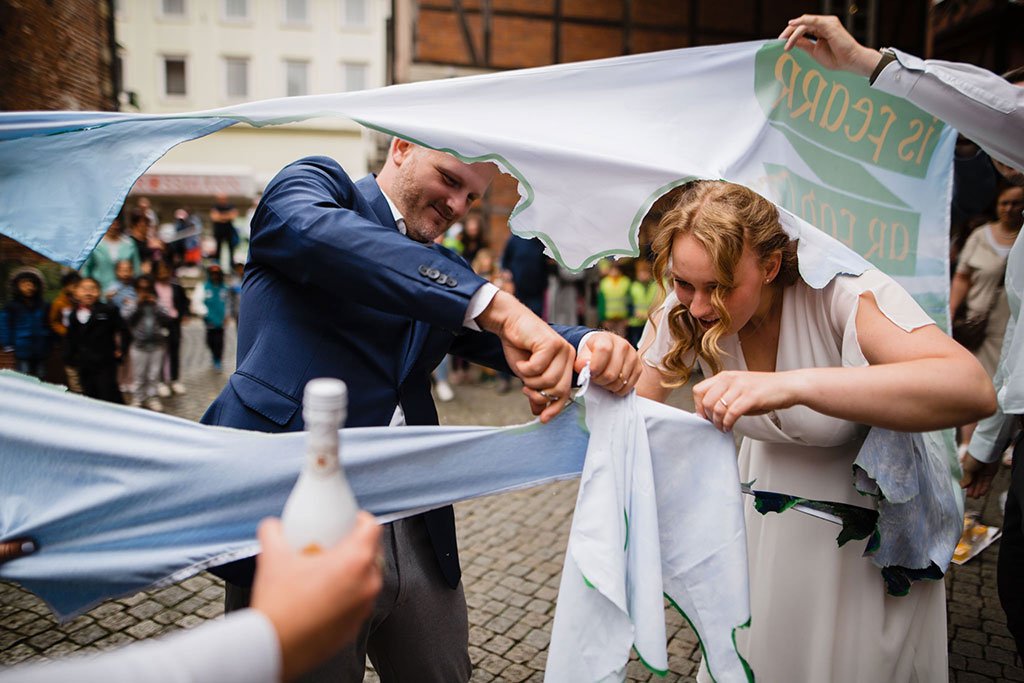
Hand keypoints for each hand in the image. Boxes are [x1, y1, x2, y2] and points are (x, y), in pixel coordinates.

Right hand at [252, 514, 381, 681]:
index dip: (361, 519)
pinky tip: (323, 595)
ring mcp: (364, 606)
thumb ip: (274, 532)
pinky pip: (359, 601)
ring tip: (327, 571)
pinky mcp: (356, 625)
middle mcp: (367, 583)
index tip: (350, 520)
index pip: (373, 527)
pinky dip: (347, 594)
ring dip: (352, 571)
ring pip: (367, 578)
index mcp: (354, 560)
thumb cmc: (279, 608)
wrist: (274, 648)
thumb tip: (273, 527)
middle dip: (357, 545)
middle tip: (335, 545)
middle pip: (373, 552)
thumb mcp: (272, 558)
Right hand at [477, 291, 574, 422]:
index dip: (554, 408)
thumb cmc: (520, 349)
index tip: (542, 419)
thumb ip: (536, 392)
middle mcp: (569, 357)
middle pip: (558, 390)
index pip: (566, 394)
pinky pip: (538, 368)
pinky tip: (521, 360)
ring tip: (523, 369)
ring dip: (530, 379)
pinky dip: (525, 368)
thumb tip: (539, 414)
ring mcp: (562, 349)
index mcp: (567, 365)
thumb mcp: (529, 376)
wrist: (509, 325)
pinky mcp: (552, 343)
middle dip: (539, 393)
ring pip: (549, 380)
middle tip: (525, 387)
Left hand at [575, 332, 641, 396]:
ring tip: (604, 380)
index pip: (603, 351)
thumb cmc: (594, 353)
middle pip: (611, 373)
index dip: (595, 366)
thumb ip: (581, 362)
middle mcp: (622, 345)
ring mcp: (633, 356)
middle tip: (596, 379)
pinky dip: (618, 389)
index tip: (590, 372)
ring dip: (609, 386)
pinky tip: (612, 384)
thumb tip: (585, 369)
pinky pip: (628, 386)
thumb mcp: (583, 353)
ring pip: (619, 381)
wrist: (607, 348)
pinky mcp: (639, 367)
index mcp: (606, 338)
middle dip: (600, 381)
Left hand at [693, 370, 802, 431]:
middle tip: (714, 425)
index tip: (703, 417)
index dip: (697, 406)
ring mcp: (740, 387)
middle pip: (706, 401)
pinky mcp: (750, 397)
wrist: (788, 386)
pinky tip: (730, 427)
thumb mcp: (739, 388)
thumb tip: (710, 412)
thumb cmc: (765, 389)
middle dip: (708, 417)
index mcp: (725, 376)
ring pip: (717, 408)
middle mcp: (730, 379)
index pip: (699, 390)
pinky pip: (731, 413)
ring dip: (718, 423)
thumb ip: (724, 396)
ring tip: (722, 428)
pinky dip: (728, 424)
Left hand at [779, 15, 882, 76]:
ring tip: (785, 43)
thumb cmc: (836, 58)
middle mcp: (824, 24)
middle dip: (789, 32)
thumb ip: (804, 44)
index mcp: (821, 31)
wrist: (850, 61)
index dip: (791, 35)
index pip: (802, 29)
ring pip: (805, 24)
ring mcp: (827, 23)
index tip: (782, 43)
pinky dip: (801, 22)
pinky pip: (812, 20)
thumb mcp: (814, 51)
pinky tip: (792, 25)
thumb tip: (792, 42)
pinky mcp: (829, 24)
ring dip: (793, 33)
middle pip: (802, 24)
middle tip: (780, 40)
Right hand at [960, 452, 999, 498]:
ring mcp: (983, 472)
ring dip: (978, 490)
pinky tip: (982, 493)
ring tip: (976, 497)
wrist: (984, 452)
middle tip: (971, 496)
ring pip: (980, 483)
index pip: (967, 478)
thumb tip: (962, 486)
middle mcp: (975, 470)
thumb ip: (966, 479)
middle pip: (974, 482)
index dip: (966, 485)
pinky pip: (987, 482)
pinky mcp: (990, 473)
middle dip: (972, 489)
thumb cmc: (973, 457)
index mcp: (967, 468)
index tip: (965, 491)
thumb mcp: (966, 469)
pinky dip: (984, 488)